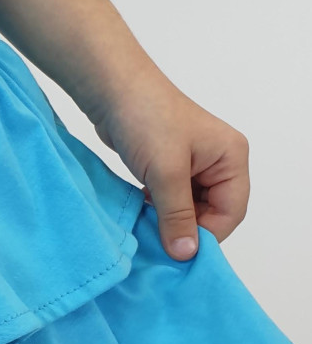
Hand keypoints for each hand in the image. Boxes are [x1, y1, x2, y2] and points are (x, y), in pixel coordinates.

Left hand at [91, 71, 249, 259]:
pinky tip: (142, 215)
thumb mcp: (166, 172)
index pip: (232, 212)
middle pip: (212, 213)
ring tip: (148, 229)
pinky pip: (171, 199)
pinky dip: (159, 210)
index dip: (207, 234)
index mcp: (231, 158)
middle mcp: (218, 162)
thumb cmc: (146, 118)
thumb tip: (186, 253)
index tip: (179, 251)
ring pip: (189, 208)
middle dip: (186, 229)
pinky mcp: (169, 166)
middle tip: (159, 242)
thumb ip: (177, 215)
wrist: (112, 89)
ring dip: (169, 221)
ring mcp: (194, 164)